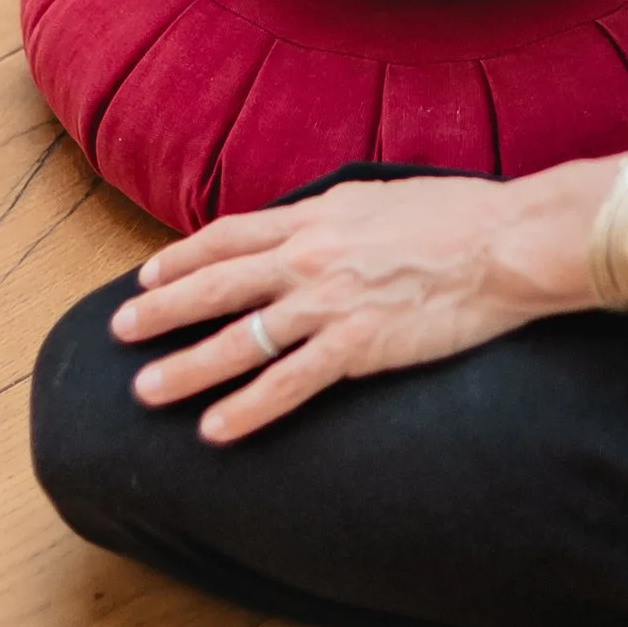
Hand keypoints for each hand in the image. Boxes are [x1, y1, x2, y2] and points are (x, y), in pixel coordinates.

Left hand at [111, 175, 577, 443]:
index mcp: (315, 216)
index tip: (148, 275)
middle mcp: (309, 258)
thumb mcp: (379, 196)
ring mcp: (329, 304)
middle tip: (120, 332)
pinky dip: (248, 408)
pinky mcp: (358, 346)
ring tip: (146, 390)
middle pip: (216, 286)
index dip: (181, 258)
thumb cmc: (457, 215)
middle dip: (161, 311)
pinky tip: (215, 430)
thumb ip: (333, 215)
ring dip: (186, 367)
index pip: (228, 236)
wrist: (507, 243)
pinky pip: (289, 384)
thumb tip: (306, 225)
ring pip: (239, 340)